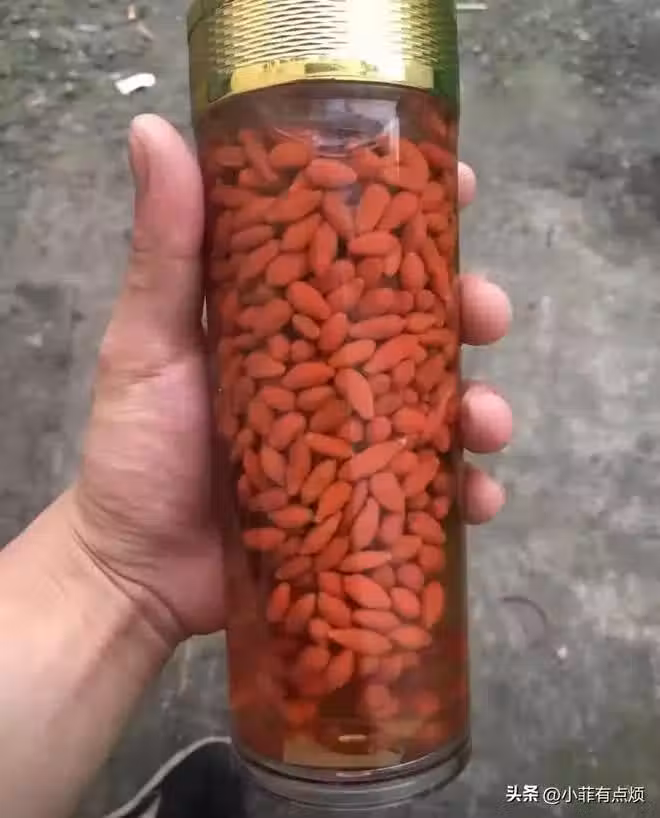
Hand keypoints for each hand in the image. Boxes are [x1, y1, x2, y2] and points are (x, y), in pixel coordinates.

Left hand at [71, 115, 511, 645]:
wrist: (137, 568)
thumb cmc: (136, 448)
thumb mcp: (148, 341)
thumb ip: (163, 250)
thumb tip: (153, 130)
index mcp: (289, 322)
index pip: (360, 255)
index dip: (414, 218)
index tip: (459, 189)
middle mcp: (333, 373)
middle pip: (422, 327)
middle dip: (469, 313)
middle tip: (485, 314)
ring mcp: (355, 441)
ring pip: (441, 408)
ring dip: (481, 408)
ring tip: (485, 424)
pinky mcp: (365, 506)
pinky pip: (433, 494)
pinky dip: (466, 493)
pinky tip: (478, 497)